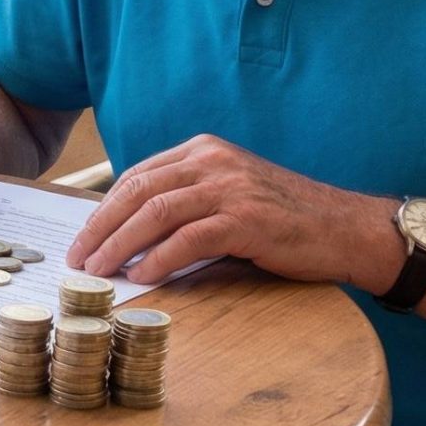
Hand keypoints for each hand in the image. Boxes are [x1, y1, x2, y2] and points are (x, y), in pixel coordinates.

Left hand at [68, 135, 396, 290]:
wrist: (347, 228)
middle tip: (79, 257)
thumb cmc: (285, 218)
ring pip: (156, 212)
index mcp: (204, 150)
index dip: (105, 207)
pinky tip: (141, 275)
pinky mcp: (246, 218)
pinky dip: (158, 258)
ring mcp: (230, 187)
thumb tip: (130, 234)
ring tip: (99, 270)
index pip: (139, 175)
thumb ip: (188, 201)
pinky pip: (188, 238)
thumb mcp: (230, 194)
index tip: (84, 236)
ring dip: (120, 244)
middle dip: (101, 226)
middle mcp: (213, 160)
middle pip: (139, 191)